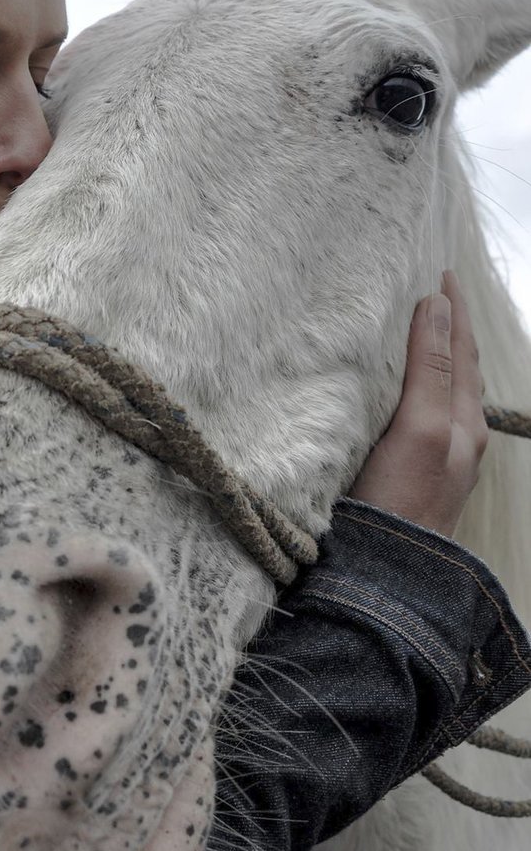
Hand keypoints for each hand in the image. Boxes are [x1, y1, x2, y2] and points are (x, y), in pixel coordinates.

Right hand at [346, 269, 489, 538]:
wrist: (384, 577)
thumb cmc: (402, 502)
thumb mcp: (422, 428)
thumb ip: (432, 369)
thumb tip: (437, 306)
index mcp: (465, 423)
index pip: (462, 350)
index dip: (453, 311)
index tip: (441, 272)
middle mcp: (457, 439)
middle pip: (459, 370)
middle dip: (448, 329)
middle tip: (434, 295)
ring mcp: (434, 460)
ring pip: (442, 393)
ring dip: (432, 358)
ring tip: (418, 333)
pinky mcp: (408, 475)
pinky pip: (420, 414)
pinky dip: (414, 387)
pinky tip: (397, 394)